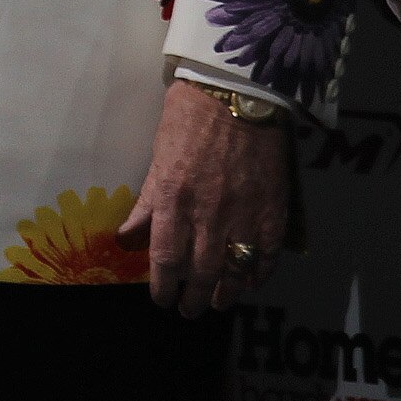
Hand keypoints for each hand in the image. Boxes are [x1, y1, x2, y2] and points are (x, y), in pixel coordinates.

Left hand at [123, 80, 289, 318]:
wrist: (240, 91)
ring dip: (225, 295)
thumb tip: (126, 240)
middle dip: (193, 300)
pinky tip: (250, 282)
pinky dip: (258, 274)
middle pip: (201, 274)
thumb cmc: (190, 117)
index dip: (163, 288)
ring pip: (234, 273)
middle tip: (189, 310)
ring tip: (218, 303)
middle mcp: (208, 215)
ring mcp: (244, 215)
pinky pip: (266, 256)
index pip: (165, 261)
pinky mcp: (273, 210)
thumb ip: (147, 204)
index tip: (162, 300)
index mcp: (173, 201)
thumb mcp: (158, 158)